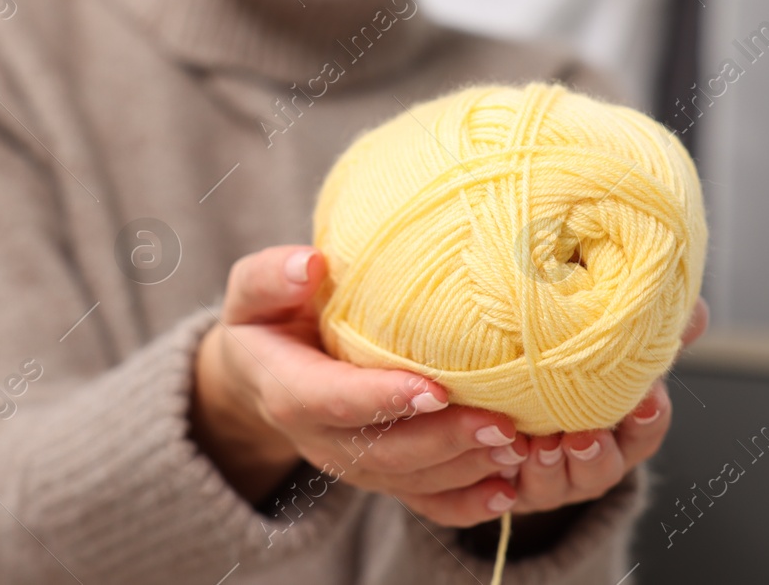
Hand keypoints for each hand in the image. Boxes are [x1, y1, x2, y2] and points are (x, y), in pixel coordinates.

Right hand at [191, 244, 530, 522]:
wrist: (258, 378)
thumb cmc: (266, 322)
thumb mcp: (252, 294)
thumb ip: (271, 279)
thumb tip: (309, 264)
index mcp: (290, 392)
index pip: (336, 401)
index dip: (384, 399)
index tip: (436, 389)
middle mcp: (321, 440)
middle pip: (384, 453)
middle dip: (445, 442)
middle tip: (502, 423)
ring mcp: (353, 465)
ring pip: (409, 482)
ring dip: (464, 471)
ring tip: (516, 447)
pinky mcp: (379, 477)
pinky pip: (420, 502)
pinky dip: (464, 505)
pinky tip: (506, 491)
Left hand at [494, 297, 708, 519]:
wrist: (511, 399)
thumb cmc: (572, 364)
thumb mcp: (609, 343)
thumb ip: (646, 327)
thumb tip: (695, 310)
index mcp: (623, 428)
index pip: (646, 429)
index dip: (649, 418)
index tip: (648, 400)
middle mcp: (591, 460)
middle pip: (605, 470)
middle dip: (597, 455)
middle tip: (583, 437)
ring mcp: (552, 478)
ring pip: (556, 486)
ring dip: (551, 469)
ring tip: (541, 447)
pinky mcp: (509, 485)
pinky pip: (509, 491)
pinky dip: (508, 478)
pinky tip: (504, 457)